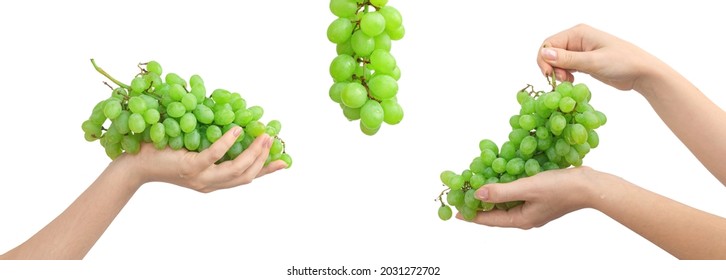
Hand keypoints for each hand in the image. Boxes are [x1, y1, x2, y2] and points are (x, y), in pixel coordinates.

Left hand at [119, 126, 285, 191]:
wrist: (133, 164)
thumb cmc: (160, 153)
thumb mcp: (191, 152)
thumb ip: (209, 146)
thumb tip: (228, 125)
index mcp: (212, 182)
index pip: (245, 178)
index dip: (266, 171)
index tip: (284, 161)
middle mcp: (209, 184)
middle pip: (246, 175)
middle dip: (263, 158)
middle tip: (273, 139)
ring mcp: (200, 178)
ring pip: (235, 170)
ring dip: (252, 152)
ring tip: (262, 135)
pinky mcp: (190, 168)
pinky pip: (214, 156)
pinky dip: (228, 144)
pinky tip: (236, 130)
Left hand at [457, 167, 598, 228]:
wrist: (591, 186)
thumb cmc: (560, 187)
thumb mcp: (527, 188)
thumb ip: (501, 192)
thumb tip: (477, 195)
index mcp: (521, 219)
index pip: (490, 219)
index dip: (471, 214)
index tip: (455, 211)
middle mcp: (526, 216)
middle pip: (497, 212)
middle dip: (480, 204)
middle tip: (463, 196)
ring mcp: (535, 208)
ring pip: (507, 202)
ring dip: (493, 194)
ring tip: (478, 185)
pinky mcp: (542, 198)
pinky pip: (518, 194)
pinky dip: (507, 186)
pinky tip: (502, 176)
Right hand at [536, 24, 662, 91]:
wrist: (642, 73)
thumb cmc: (622, 63)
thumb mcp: (593, 61)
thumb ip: (567, 58)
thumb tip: (544, 53)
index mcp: (578, 33)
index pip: (549, 44)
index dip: (545, 59)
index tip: (550, 75)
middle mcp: (577, 40)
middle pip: (551, 53)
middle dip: (552, 68)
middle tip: (562, 81)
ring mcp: (580, 51)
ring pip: (557, 61)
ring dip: (558, 73)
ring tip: (569, 82)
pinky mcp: (584, 62)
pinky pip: (566, 67)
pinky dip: (565, 75)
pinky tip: (573, 82)